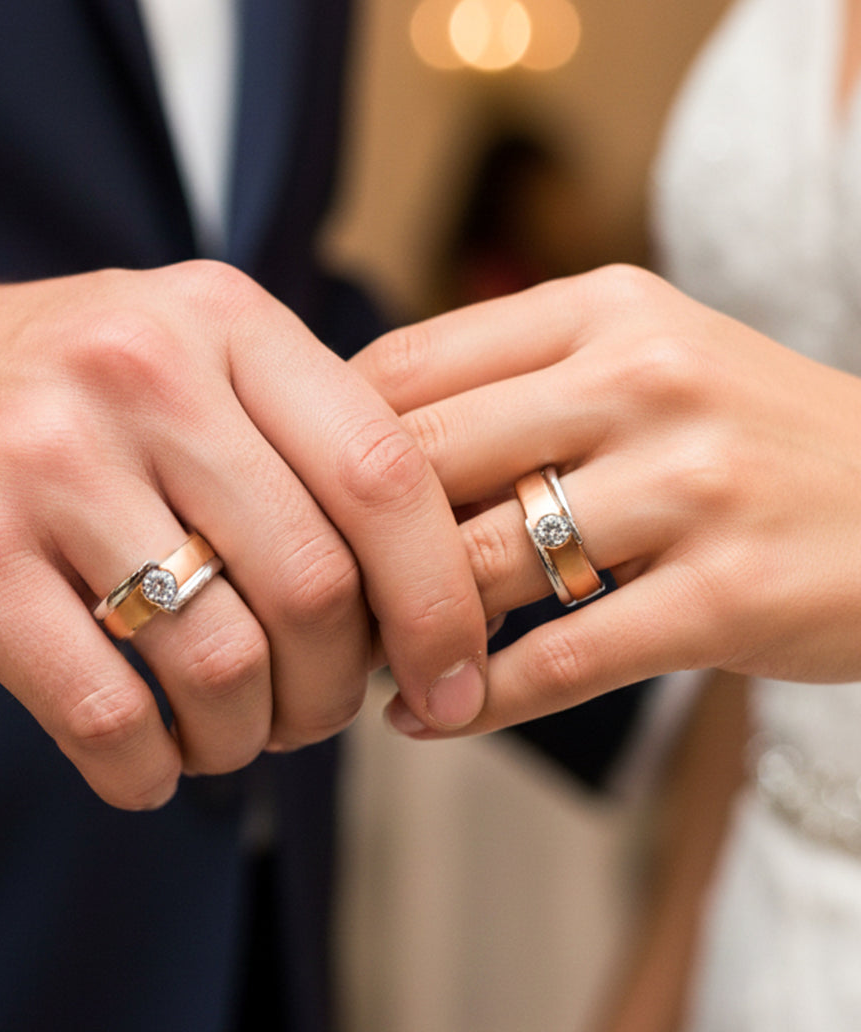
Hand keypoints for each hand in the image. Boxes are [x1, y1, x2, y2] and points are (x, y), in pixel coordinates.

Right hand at [0, 262, 485, 803]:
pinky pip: (104, 711)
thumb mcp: (191, 362)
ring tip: (231, 737)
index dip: (439, 596)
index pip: (384, 471)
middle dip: (335, 688)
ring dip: (245, 737)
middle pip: (311, 583)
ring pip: (217, 661)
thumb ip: (306, 442)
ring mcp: (44, 463)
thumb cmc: (65, 398)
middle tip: (318, 714)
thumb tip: (430, 587)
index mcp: (223, 322)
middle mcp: (140, 375)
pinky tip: (149, 767)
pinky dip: (148, 771)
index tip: (451, 676)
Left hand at [352, 264, 860, 734]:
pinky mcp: (729, 593)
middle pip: (423, 460)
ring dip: (403, 625)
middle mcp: (644, 379)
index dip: (322, 443)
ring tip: (362, 658)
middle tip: (305, 595)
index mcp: (603, 309)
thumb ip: (514, 378)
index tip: (290, 504)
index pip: (406, 366)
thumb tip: (358, 440)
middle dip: (347, 542)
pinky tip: (428, 719)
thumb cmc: (744, 434)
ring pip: (482, 562)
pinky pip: (561, 658)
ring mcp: (693, 484)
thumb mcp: (640, 359)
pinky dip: (476, 702)